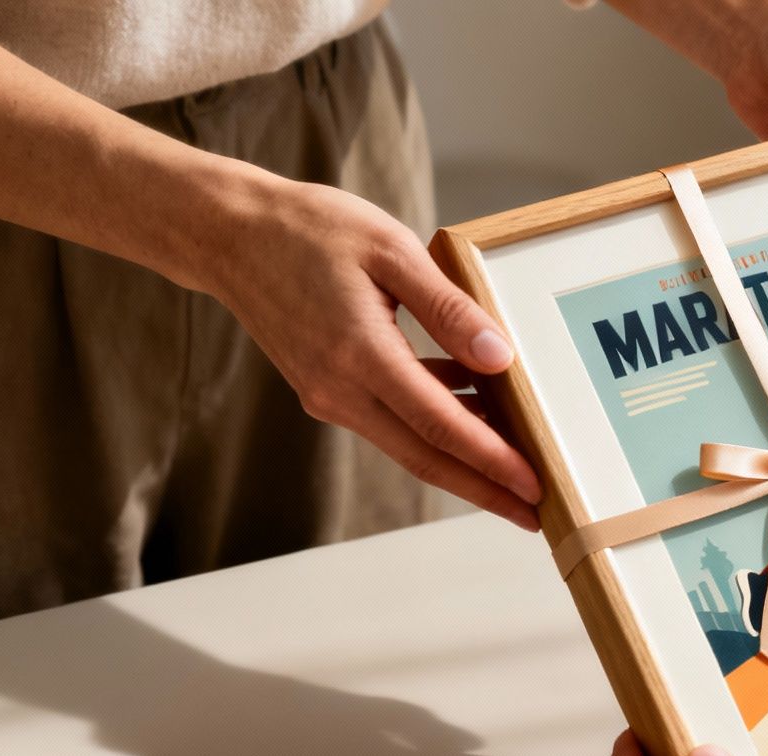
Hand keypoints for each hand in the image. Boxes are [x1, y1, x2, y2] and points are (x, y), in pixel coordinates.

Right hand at [205, 175, 541, 527]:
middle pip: (426, 457)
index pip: (439, 424)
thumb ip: (449, 308)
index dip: (491, 460)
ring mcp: (328, 395)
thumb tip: (500, 357)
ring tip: (518, 467)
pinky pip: (391, 418)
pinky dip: (434, 421)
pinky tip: (475, 400)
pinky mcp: (326, 389)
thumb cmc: (310, 230)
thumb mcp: (391, 250)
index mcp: (359, 354)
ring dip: (463, 459)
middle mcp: (339, 389)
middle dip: (485, 489)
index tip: (533, 486)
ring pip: (409, 443)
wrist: (230, 234)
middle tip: (537, 513)